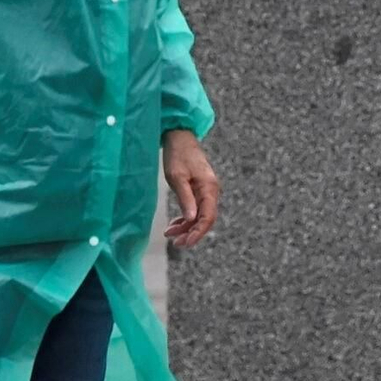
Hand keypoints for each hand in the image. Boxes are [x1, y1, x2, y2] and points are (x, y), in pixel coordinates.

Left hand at [162, 130, 219, 248]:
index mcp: (209, 188)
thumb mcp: (177, 177)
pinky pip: (196, 209)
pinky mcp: (199, 189)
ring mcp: (206, 190)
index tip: (185, 243)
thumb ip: (185, 198)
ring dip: (186, 227)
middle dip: (191, 233)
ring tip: (169, 234)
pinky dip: (185, 219)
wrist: (179, 136)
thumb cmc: (177, 154)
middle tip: (175, 243)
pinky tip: (174, 224)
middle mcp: (211, 191)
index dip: (197, 233)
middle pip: (205, 219)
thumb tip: (191, 219)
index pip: (208, 217)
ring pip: (200, 216)